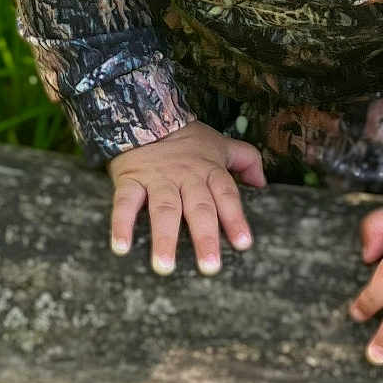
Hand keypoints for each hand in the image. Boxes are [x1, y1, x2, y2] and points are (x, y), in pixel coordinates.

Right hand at [107, 120, 265, 276]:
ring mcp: (157, 179)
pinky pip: (125, 203)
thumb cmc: (186, 138)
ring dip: (164, 238)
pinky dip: (121, 224)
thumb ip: (247, 159)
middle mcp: (186, 177)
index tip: (243, 244)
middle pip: (198, 208)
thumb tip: (262, 183)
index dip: (235, 218)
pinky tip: (121, 248)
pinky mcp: (130, 180)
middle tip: (210, 267)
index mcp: (209, 170)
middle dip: (205, 238)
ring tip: (165, 267)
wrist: (144, 115)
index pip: (226, 195)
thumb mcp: (220, 144)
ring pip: (164, 209)